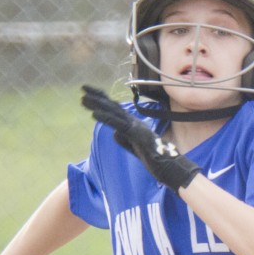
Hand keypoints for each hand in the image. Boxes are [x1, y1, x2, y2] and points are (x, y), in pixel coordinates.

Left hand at [80, 85, 200, 190]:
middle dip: (98, 97)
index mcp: (134, 125)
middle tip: (83, 88)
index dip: (103, 101)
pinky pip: (119, 124)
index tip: (90, 94)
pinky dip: (106, 118)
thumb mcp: (135, 148)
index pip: (116, 110)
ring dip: (98, 104)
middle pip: (114, 107)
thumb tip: (115, 132)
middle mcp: (135, 123)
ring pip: (115, 113)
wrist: (170, 167)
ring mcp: (136, 127)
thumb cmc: (156, 159)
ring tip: (83, 98)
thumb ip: (125, 139)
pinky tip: (94, 114)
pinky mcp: (136, 134)